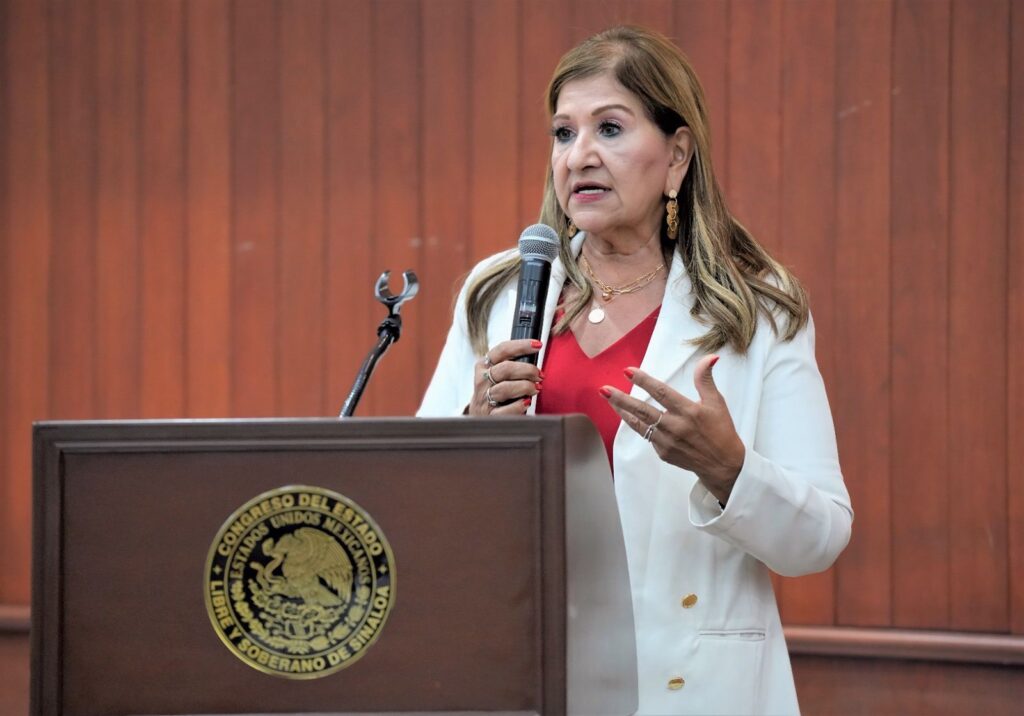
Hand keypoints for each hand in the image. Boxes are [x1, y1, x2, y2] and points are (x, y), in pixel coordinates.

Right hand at [468, 339, 543, 415]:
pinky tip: (527, 402)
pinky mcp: (489, 416)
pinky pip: (506, 410)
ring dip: (525, 387)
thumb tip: (535, 355)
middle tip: (540, 375)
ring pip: (506, 388)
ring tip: (536, 389)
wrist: (478, 419)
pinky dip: (519, 405)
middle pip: (505, 368)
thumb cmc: (494, 393)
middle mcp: (482, 380)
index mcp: (483, 365)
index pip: (502, 350)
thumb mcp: (496, 375)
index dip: (521, 346)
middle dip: (527, 370)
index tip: (538, 345)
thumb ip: (511, 364)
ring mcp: (484, 399)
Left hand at [601, 355, 744, 503]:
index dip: (643, 381)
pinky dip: (637, 425)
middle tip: (604, 389)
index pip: (661, 392)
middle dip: (621, 399)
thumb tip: (709, 357)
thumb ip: (705, 379)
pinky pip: (647, 436)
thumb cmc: (721, 430)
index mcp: (688, 411)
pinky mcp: (663, 453)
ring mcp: (667, 442)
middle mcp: (675, 427)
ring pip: (639, 424)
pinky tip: (629, 415)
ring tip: (608, 399)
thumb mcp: (716, 402)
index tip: (627, 371)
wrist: (723, 465)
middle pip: (643, 410)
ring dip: (622, 411)